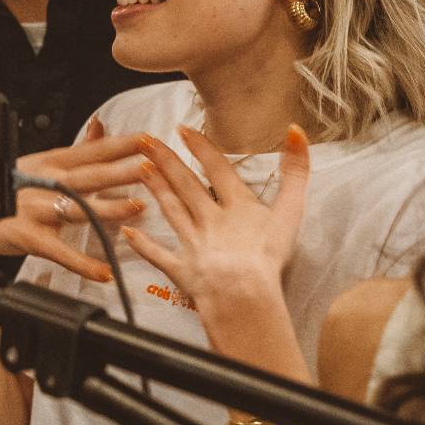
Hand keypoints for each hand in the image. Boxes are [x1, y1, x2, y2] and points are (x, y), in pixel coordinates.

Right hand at [0, 119, 149, 283]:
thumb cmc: (4, 189)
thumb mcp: (40, 162)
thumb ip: (76, 149)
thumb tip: (101, 125)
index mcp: (49, 162)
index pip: (91, 150)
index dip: (120, 145)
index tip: (148, 139)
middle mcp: (43, 181)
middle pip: (88, 174)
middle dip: (121, 169)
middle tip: (152, 166)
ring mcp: (33, 208)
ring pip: (76, 207)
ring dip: (107, 207)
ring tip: (136, 208)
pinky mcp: (25, 236)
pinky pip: (58, 251)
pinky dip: (82, 263)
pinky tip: (103, 270)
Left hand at [122, 126, 310, 341]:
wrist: (241, 295)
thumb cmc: (268, 256)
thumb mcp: (290, 211)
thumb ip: (295, 173)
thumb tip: (295, 130)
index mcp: (237, 206)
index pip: (217, 169)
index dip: (200, 147)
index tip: (182, 129)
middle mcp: (210, 220)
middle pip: (186, 185)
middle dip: (166, 160)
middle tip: (144, 140)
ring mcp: (193, 244)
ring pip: (171, 211)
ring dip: (156, 189)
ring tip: (140, 169)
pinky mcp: (182, 270)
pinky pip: (159, 256)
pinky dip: (143, 245)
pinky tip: (128, 232)